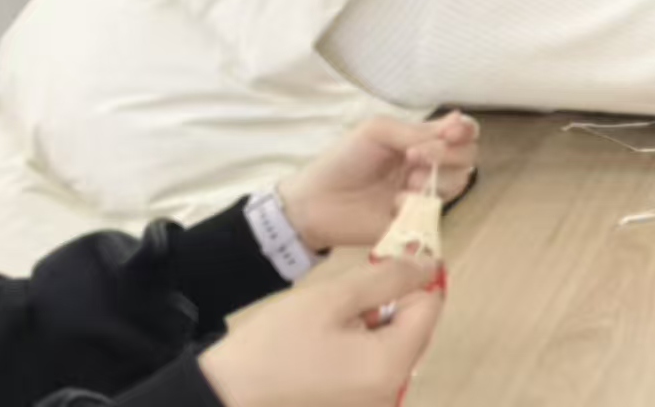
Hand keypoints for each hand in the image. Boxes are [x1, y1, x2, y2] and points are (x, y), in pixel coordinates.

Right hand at [197, 253, 445, 406]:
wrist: (225, 396)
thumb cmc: (275, 345)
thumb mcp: (333, 299)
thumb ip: (388, 278)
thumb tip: (429, 263)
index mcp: (392, 366)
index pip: (429, 306)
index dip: (407, 281)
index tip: (374, 271)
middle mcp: (393, 393)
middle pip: (415, 329)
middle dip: (388, 306)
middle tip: (342, 302)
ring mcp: (375, 405)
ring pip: (394, 347)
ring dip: (373, 327)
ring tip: (327, 328)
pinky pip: (375, 368)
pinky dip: (361, 350)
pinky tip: (325, 347)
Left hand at [278, 114, 481, 253]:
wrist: (317, 202)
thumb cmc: (344, 160)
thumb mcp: (378, 132)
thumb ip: (418, 130)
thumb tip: (458, 122)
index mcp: (421, 140)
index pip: (463, 132)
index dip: (464, 131)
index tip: (449, 133)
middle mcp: (429, 165)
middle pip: (468, 156)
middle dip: (447, 155)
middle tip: (414, 157)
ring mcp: (425, 194)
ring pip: (459, 182)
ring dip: (435, 179)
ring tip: (405, 183)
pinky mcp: (418, 220)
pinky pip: (437, 210)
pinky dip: (419, 203)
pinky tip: (396, 204)